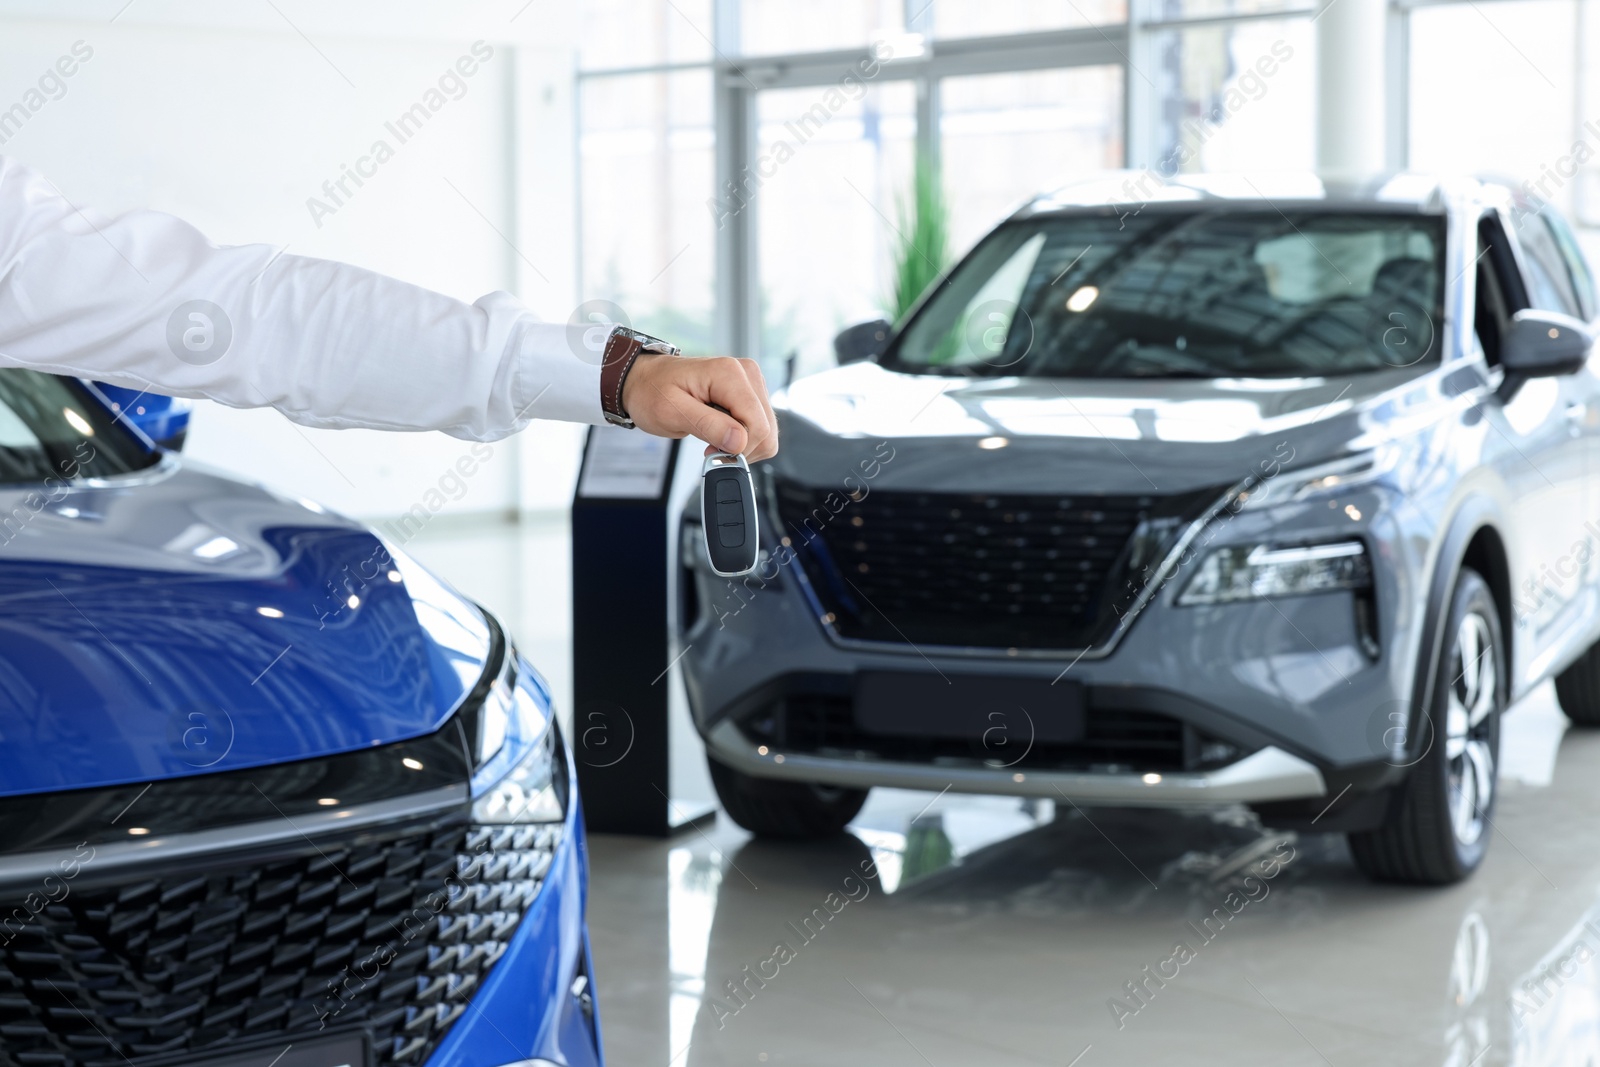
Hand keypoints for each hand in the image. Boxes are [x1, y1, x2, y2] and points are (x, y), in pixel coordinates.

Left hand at [622, 354, 778, 460]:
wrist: (646, 380)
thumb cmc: (653, 391)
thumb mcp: (671, 412)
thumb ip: (707, 425)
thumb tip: (739, 442)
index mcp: (729, 373)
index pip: (757, 424)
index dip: (738, 447)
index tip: (711, 450)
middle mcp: (747, 373)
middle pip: (766, 430)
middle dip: (740, 447)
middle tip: (709, 445)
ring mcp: (752, 383)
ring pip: (767, 432)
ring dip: (742, 444)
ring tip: (713, 436)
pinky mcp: (751, 394)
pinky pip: (760, 427)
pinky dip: (742, 438)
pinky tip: (721, 432)